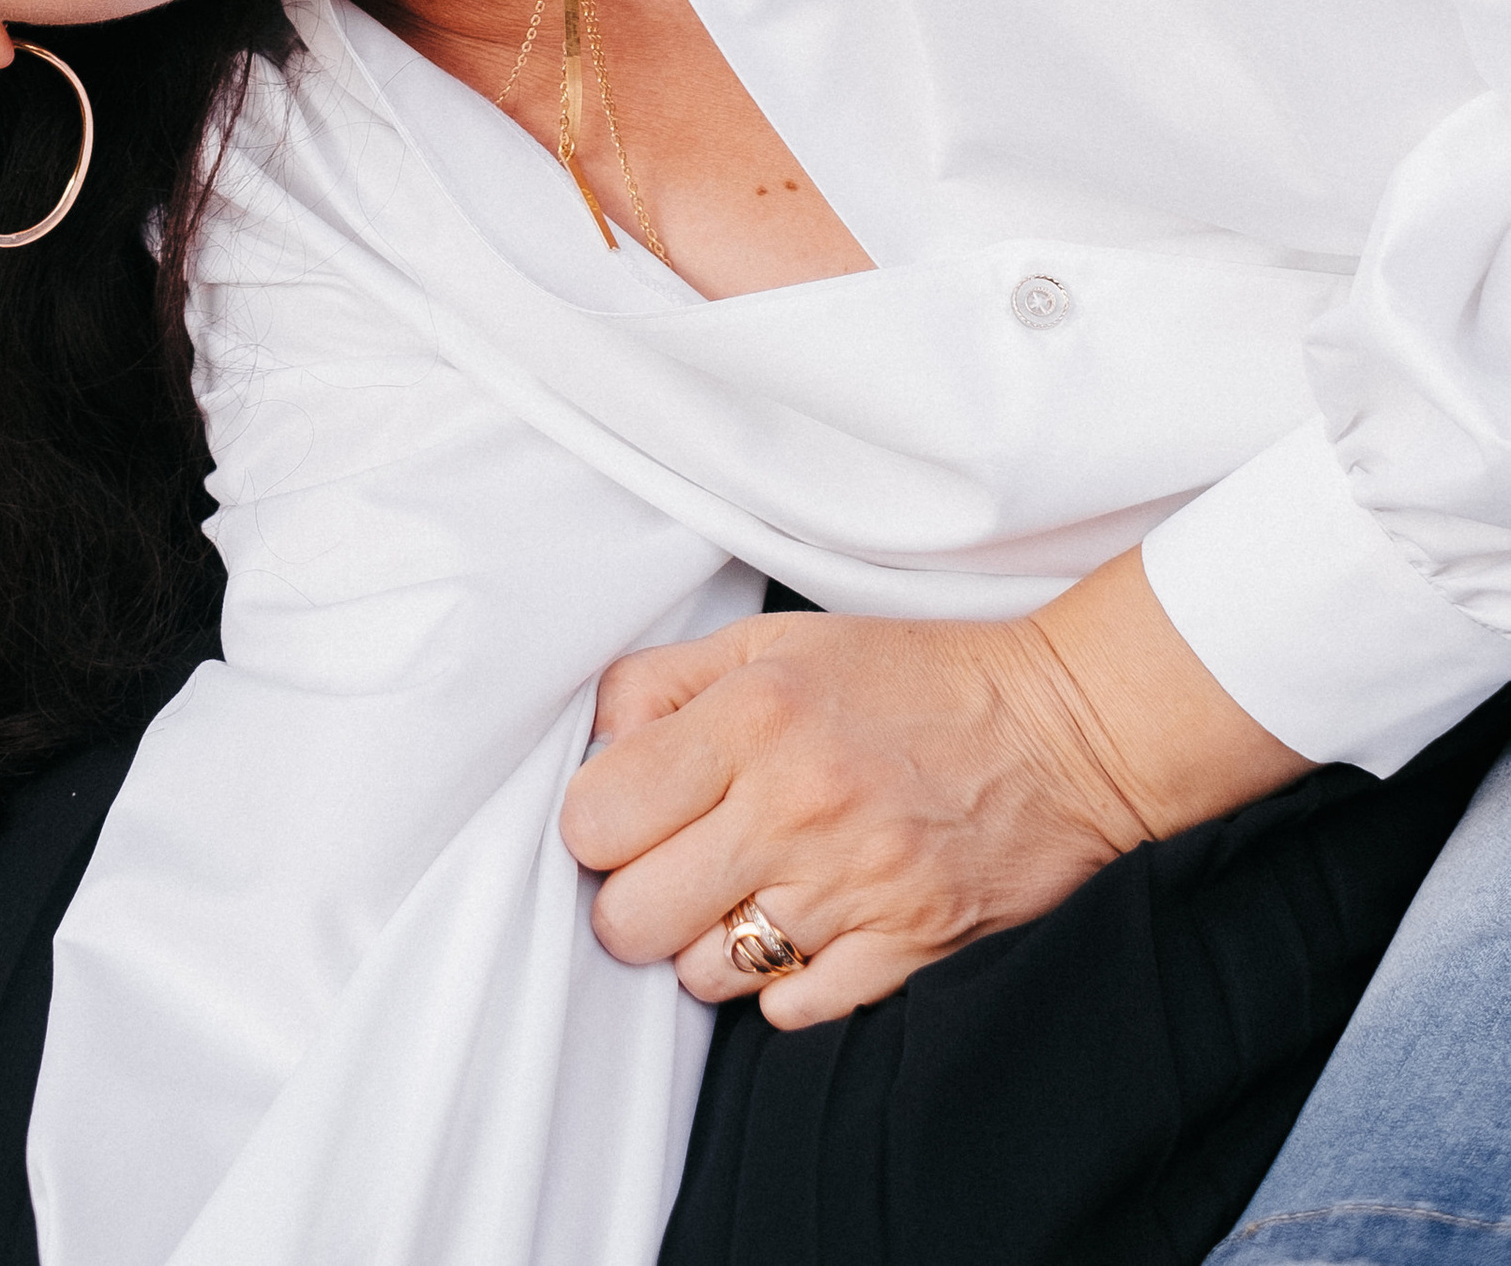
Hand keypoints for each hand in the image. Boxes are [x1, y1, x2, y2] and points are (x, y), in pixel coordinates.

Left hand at [560, 551, 1306, 1027]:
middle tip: (673, 868)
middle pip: (629, 917)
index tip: (624, 816)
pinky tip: (807, 926)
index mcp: (751, 717)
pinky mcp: (903, 956)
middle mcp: (792, 808)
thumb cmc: (909, 680)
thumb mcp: (774, 642)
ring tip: (750, 890)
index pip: (595, 817)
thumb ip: (664, 685)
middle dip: (634, 899)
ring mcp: (850, 892)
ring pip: (700, 976)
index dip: (595, 824)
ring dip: (708, 944)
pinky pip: (787, 1011)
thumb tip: (593, 749)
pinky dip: (783, 981)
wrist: (1062, 733)